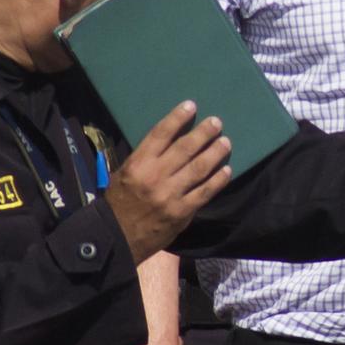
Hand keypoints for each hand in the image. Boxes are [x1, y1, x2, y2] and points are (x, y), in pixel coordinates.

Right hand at [105, 101, 231, 263]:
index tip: (191, 106)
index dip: (177, 118)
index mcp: (138, 164)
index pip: (161, 134)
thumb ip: (146, 158)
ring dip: (215, 153)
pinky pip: (205, 192)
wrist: (117, 239)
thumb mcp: (124, 174)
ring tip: (225, 142)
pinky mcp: (182, 212)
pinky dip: (218, 180)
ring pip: (199, 168)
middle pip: (185, 148)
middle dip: (204, 133)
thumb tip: (170, 140)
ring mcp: (170, 195)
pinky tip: (226, 170)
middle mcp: (155, 176)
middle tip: (216, 122)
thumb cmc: (120, 202)